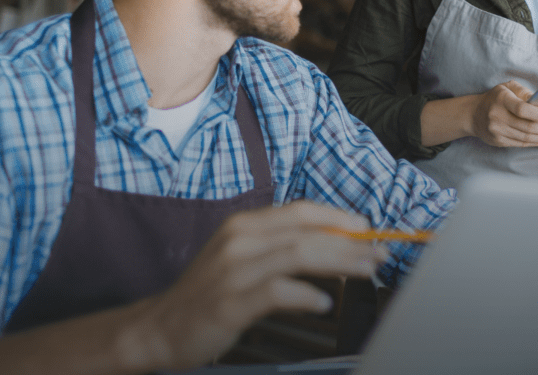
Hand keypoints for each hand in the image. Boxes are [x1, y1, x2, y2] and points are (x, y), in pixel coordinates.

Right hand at [132, 201, 386, 369]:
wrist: (158, 327)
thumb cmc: (208, 294)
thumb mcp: (243, 258)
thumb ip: (281, 248)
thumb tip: (334, 245)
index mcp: (245, 224)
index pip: (302, 210)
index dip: (340, 218)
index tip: (368, 230)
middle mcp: (240, 239)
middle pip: (307, 231)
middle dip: (351, 242)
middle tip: (379, 254)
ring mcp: (233, 269)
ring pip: (298, 254)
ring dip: (340, 262)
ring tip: (365, 272)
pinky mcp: (230, 301)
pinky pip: (277, 291)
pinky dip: (305, 295)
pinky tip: (324, 303)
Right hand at [468, 80, 537, 146]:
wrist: (473, 114)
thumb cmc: (495, 98)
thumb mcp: (507, 87)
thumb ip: (524, 92)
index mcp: (502, 99)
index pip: (523, 109)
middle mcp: (497, 116)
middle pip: (527, 127)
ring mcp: (496, 131)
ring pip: (525, 138)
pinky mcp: (497, 141)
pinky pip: (519, 144)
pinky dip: (533, 143)